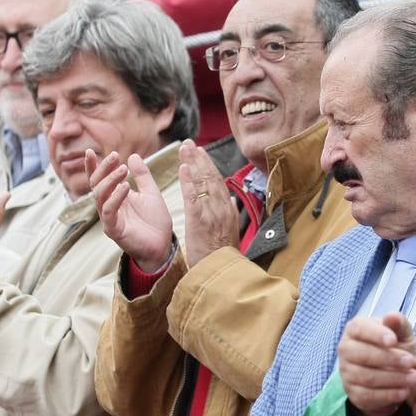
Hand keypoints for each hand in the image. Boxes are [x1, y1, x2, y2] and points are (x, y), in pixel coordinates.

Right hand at [87, 148, 173, 270]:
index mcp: (115, 197)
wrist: (163, 245)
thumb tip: (133, 155)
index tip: (90, 151)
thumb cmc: (155, 221)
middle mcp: (109, 207)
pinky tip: (125, 187)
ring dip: (110, 180)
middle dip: (103, 169)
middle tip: (114, 156)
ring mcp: (109, 219)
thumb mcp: (151, 193)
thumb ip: (142, 176)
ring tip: (123, 169)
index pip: (99, 179)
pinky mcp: (114, 230)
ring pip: (100, 196)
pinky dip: (115, 198)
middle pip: (96, 185)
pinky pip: (109, 212)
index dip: (93, 166)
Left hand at [178, 140, 240, 266]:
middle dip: (199, 158)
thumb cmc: (223, 256)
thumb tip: (230, 199)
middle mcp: (221, 207)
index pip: (217, 181)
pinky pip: (193, 196)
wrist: (222, 272)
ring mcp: (211, 213)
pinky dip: (189, 181)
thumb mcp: (231, 232)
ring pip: (202, 183)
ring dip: (193, 163)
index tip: (200, 152)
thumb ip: (230, 213)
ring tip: (185, 148)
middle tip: (189, 143)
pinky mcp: (199, 220)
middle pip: (209, 177)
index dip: (208, 165)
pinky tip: (184, 168)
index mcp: (227, 209)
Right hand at [338, 312, 415, 415]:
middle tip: (412, 362)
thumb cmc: (396, 346)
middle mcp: (346, 349)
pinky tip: (404, 392)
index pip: (361, 329)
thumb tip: (391, 317)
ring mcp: (346, 372)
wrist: (392, 372)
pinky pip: (368, 395)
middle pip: (363, 355)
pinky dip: (388, 395)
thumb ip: (398, 323)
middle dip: (389, 359)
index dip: (376, 335)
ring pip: (366, 377)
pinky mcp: (352, 392)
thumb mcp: (402, 333)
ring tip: (414, 378)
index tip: (393, 341)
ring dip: (393, 379)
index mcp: (355, 329)